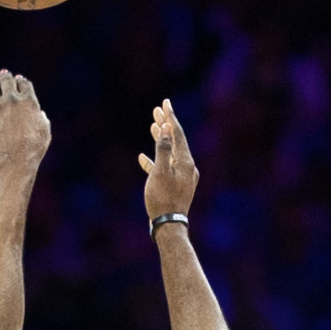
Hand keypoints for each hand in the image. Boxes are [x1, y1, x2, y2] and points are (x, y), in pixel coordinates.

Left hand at [0, 69, 50, 173]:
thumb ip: (42, 119)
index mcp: (29, 101)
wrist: (13, 162)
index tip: (18, 80)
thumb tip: (40, 114)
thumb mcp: (44, 133)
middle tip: (3, 75)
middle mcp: (12, 99)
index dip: (20, 81)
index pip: (23, 84)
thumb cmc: (31, 151)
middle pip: (7, 81)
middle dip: (5, 77)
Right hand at [139, 98, 198, 222]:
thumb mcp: (160, 172)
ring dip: (160, 140)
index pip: (177, 133)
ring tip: (152, 126)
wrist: (169, 226)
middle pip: (175, 140)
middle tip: (157, 109)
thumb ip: (163, 149)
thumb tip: (166, 128)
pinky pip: (164, 168)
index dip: (170, 117)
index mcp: (185, 161)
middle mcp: (187, 166)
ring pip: (169, 152)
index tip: (165, 102)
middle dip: (165, 124)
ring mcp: (182, 176)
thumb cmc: (163, 200)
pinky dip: (155, 160)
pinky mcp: (175, 186)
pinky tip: (143, 158)